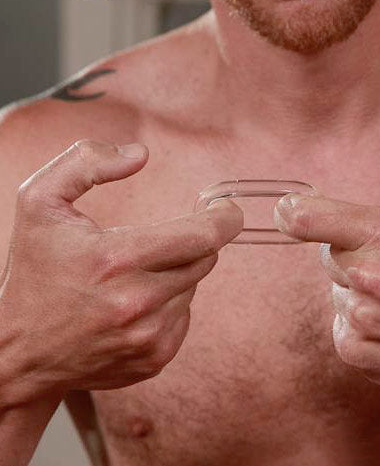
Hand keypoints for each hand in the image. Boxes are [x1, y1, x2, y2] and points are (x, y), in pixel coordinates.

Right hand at [0, 141, 242, 406]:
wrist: (18, 352)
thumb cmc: (33, 274)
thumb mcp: (40, 202)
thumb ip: (86, 163)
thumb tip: (141, 155)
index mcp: (115, 259)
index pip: (203, 235)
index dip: (225, 217)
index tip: (225, 209)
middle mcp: (138, 302)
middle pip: (205, 258)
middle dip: (193, 240)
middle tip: (162, 238)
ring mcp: (149, 336)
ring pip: (194, 285)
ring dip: (177, 272)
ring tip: (133, 276)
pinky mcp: (156, 357)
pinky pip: (185, 315)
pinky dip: (170, 302)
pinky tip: (134, 303)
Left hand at [275, 89, 379, 417]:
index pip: (305, 217)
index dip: (292, 211)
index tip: (288, 210)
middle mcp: (369, 276)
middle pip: (326, 254)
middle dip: (352, 253)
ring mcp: (363, 318)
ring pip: (336, 292)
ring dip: (361, 291)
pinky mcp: (361, 354)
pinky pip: (342, 327)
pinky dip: (363, 325)